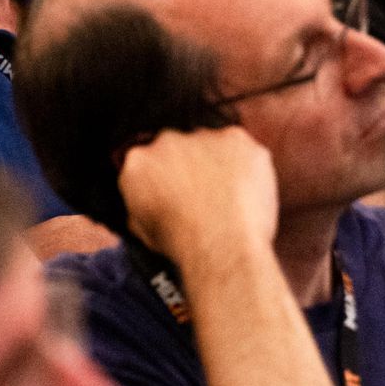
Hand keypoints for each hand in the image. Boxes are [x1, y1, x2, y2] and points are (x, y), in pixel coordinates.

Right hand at [118, 128, 278, 265]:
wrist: (221, 248)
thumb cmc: (184, 246)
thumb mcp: (143, 229)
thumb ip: (142, 201)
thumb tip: (147, 199)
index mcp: (138, 162)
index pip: (148, 159)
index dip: (164, 176)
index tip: (176, 190)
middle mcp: (166, 141)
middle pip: (178, 146)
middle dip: (189, 165)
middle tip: (205, 195)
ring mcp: (202, 137)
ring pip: (211, 144)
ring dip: (218, 163)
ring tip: (228, 198)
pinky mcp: (235, 139)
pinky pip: (241, 147)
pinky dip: (245, 165)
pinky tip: (246, 191)